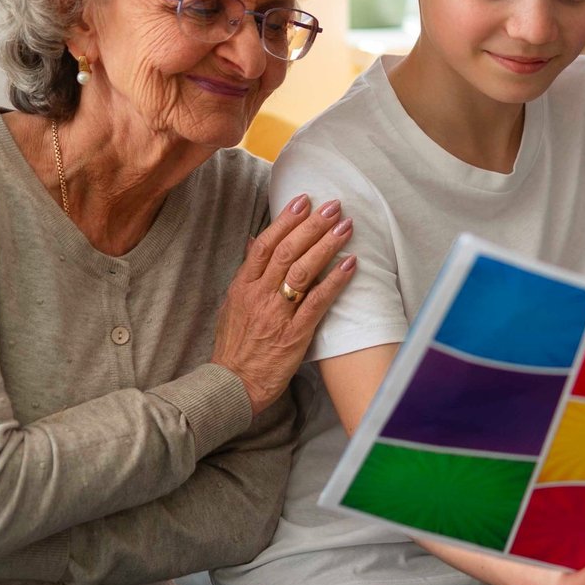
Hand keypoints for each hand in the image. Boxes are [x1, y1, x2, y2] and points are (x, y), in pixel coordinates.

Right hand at [213, 193, 357, 413]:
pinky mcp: (295, 334)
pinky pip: (317, 302)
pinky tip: (351, 264)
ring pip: (302, 271)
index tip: (303, 201)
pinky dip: (335, 281)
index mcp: (243, 286)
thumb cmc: (236, 344)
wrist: (233, 384)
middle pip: (286, 252)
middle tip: (333, 206)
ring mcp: (277, 314)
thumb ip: (247, 272)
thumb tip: (253, 241)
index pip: (264, 244)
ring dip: (326, 246)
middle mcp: (259, 295)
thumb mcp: (233, 304)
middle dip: (312, 226)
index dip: (285, 221)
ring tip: (346, 227)